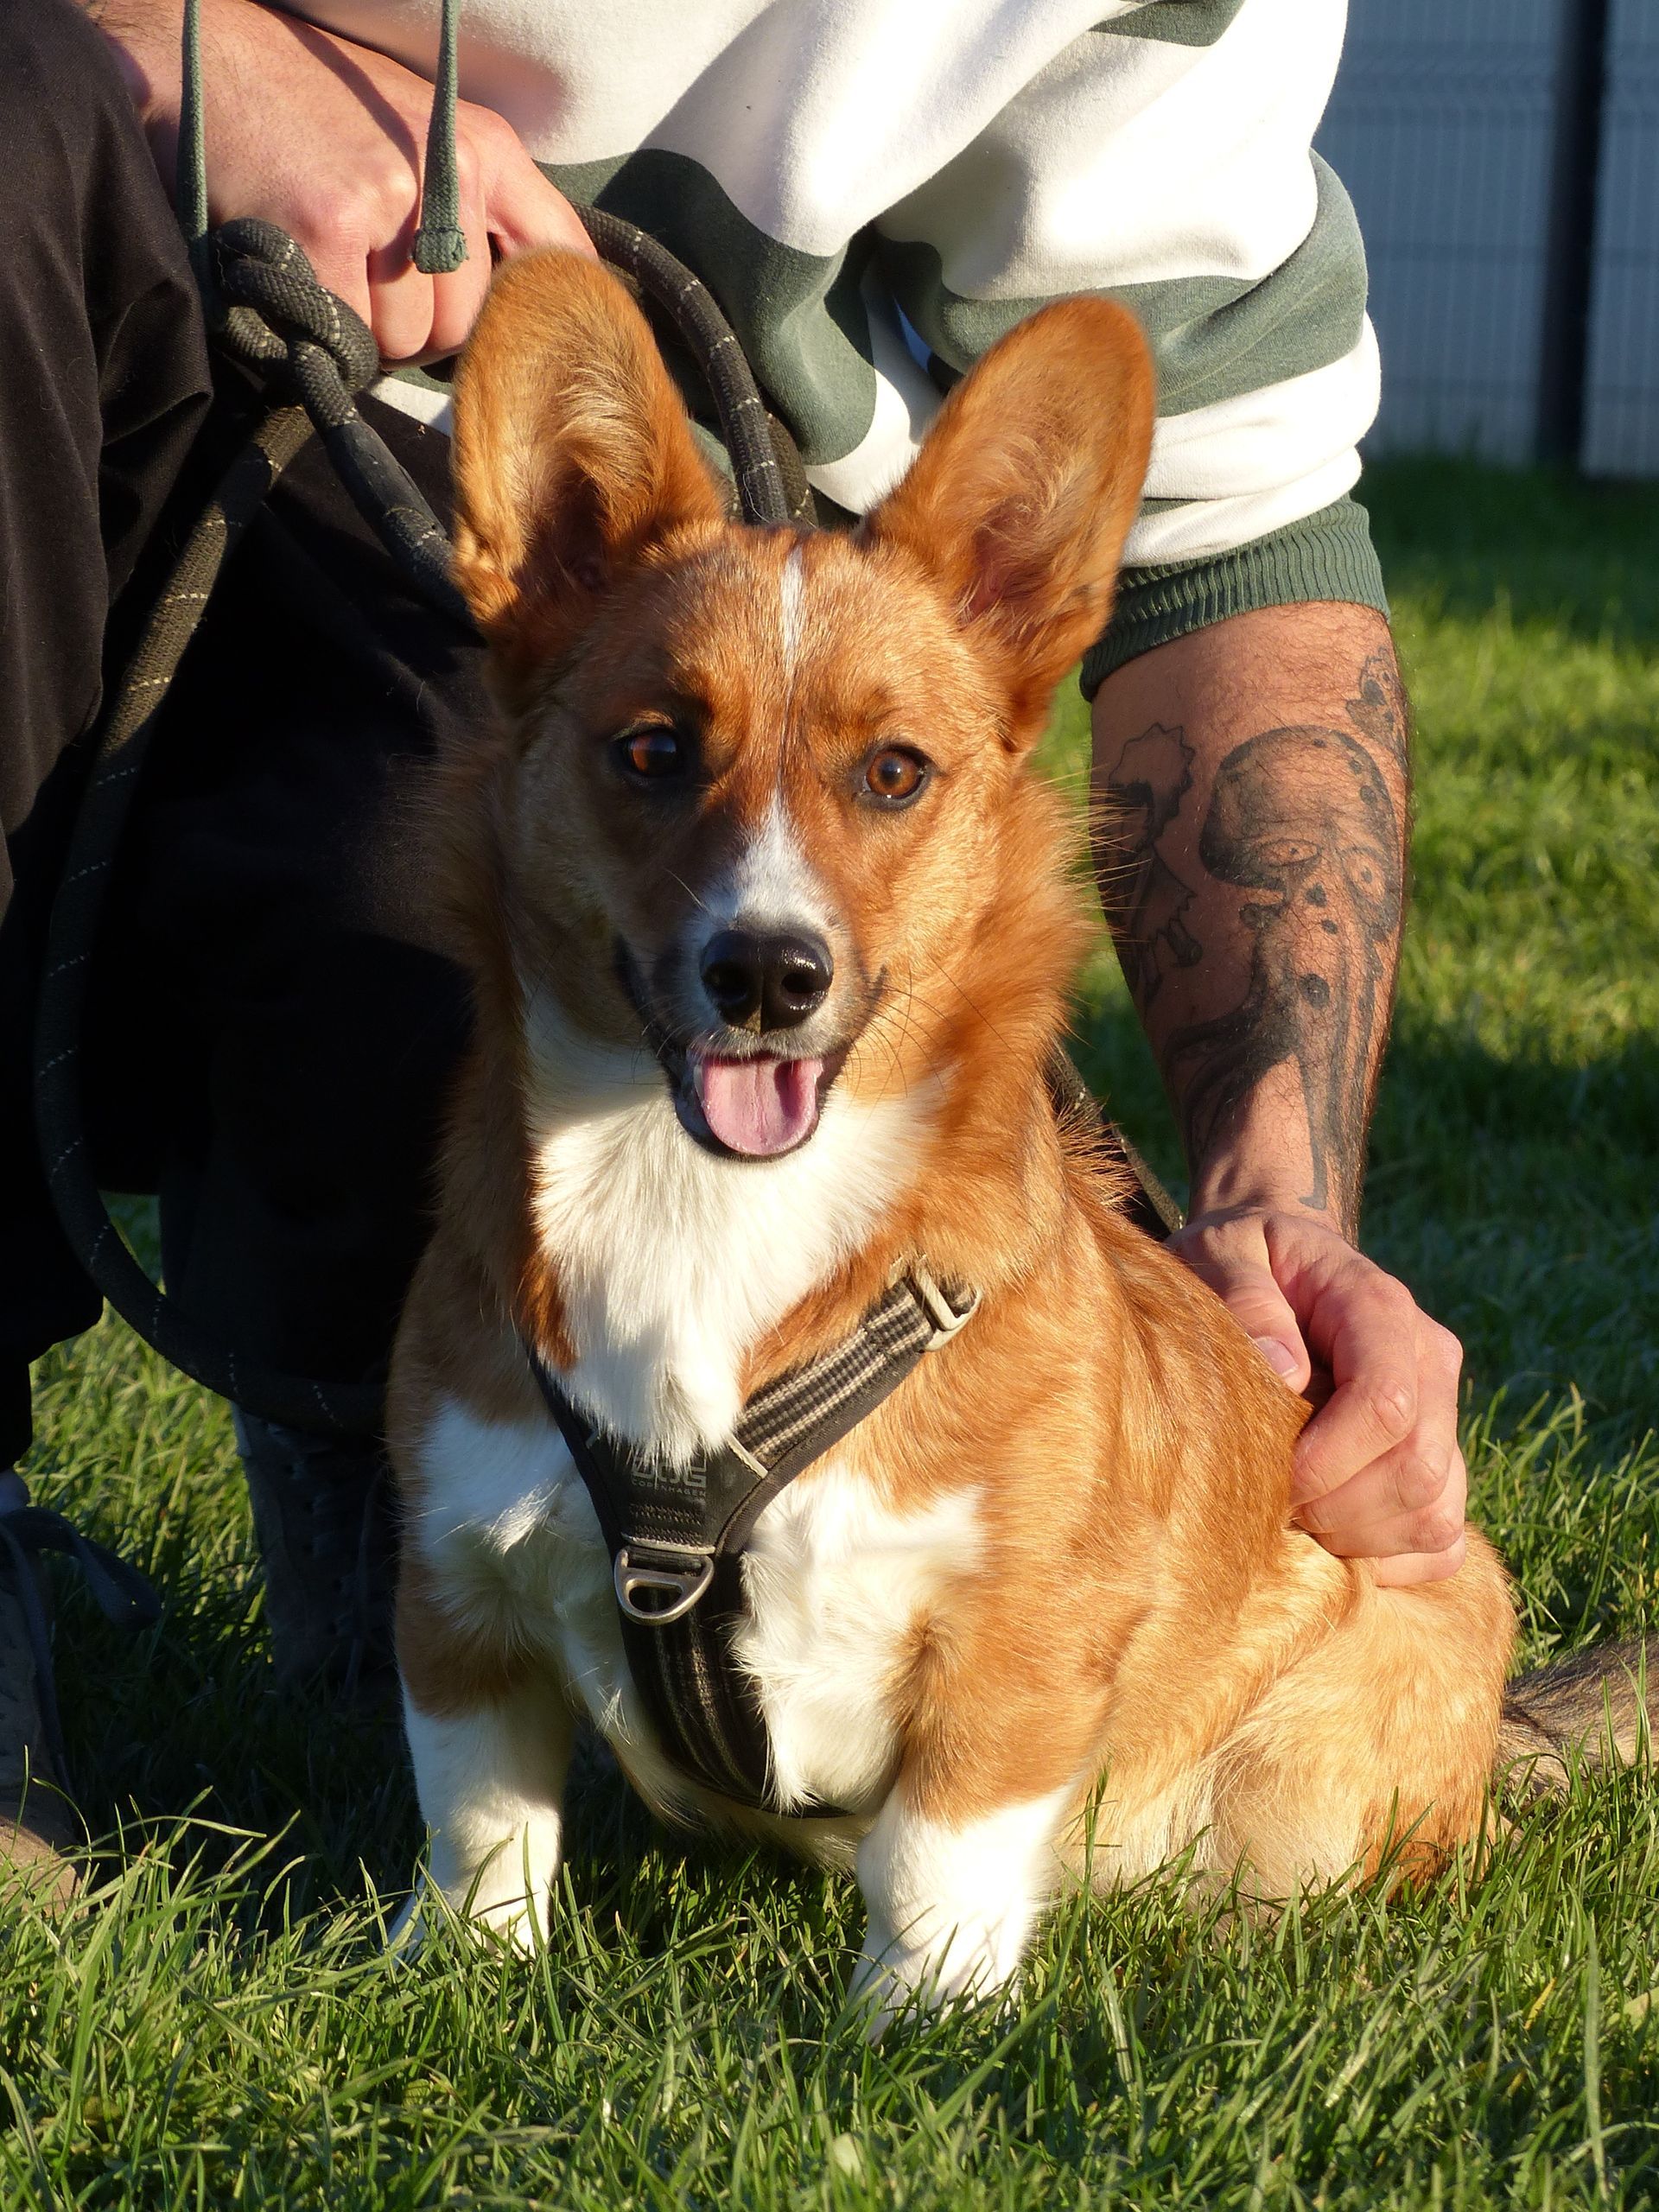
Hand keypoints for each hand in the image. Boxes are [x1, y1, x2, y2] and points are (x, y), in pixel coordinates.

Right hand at [94, 0, 592, 361]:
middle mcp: (453, 170)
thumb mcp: (420, 139)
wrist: (198, 55)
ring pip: (408, 343)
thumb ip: (483, 212)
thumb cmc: (310, 110)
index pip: (563, 259)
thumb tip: (526, 317)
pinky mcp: (328, 229)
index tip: (516, 344)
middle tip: (361, 279)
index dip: (541, 316)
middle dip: (416, 326)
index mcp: (485, 148)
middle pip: (467, 327)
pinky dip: (317, 331)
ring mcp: (391, 200)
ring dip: (363, 332)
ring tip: (323, 270)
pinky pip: (351, 340)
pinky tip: (293, 276)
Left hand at [1169, 1203, 1467, 1585]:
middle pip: (1417, 1471)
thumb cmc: (1241, 1258)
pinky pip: (1442, 1541)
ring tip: (1293, 1515)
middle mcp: (1429, 1362)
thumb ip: (1245, 1296)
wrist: (1278, 1261)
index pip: (1389, 1403)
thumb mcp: (1222, 1250)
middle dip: (1336, 1510)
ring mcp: (1444, 1415)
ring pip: (1435, 1513)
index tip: (1270, 1477)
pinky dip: (1389, 1559)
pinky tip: (1330, 1537)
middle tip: (1270, 1504)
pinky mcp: (1441, 1462)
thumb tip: (1285, 1373)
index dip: (1329, 1460)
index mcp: (1380, 1308)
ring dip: (1358, 1539)